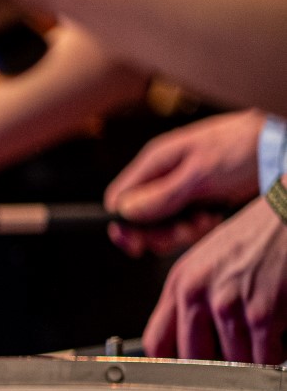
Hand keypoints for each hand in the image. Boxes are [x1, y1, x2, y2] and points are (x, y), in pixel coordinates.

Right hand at [106, 110, 265, 255]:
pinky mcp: (201, 202)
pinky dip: (200, 228)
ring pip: (164, 226)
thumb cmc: (243, 148)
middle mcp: (164, 178)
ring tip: (207, 219)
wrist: (281, 148)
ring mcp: (183, 191)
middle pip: (140, 219)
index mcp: (155, 163)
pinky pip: (187, 226)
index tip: (135, 242)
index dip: (123, 223)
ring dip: (183, 232)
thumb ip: (161, 195)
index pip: (119, 198)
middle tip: (185, 230)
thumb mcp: (200, 173)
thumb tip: (126, 212)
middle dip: (160, 232)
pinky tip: (216, 216)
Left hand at [144, 194, 286, 363]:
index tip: (183, 374)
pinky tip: (280, 335)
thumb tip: (187, 343)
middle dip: (218, 367)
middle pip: (193, 360)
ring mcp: (228, 304)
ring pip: (233, 362)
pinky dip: (275, 353)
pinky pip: (264, 357)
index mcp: (180, 283)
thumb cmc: (256, 237)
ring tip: (263, 336)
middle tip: (236, 359)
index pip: (157, 343)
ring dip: (252, 359)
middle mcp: (196, 293)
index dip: (171, 365)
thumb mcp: (208, 263)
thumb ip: (193, 300)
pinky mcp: (262, 312)